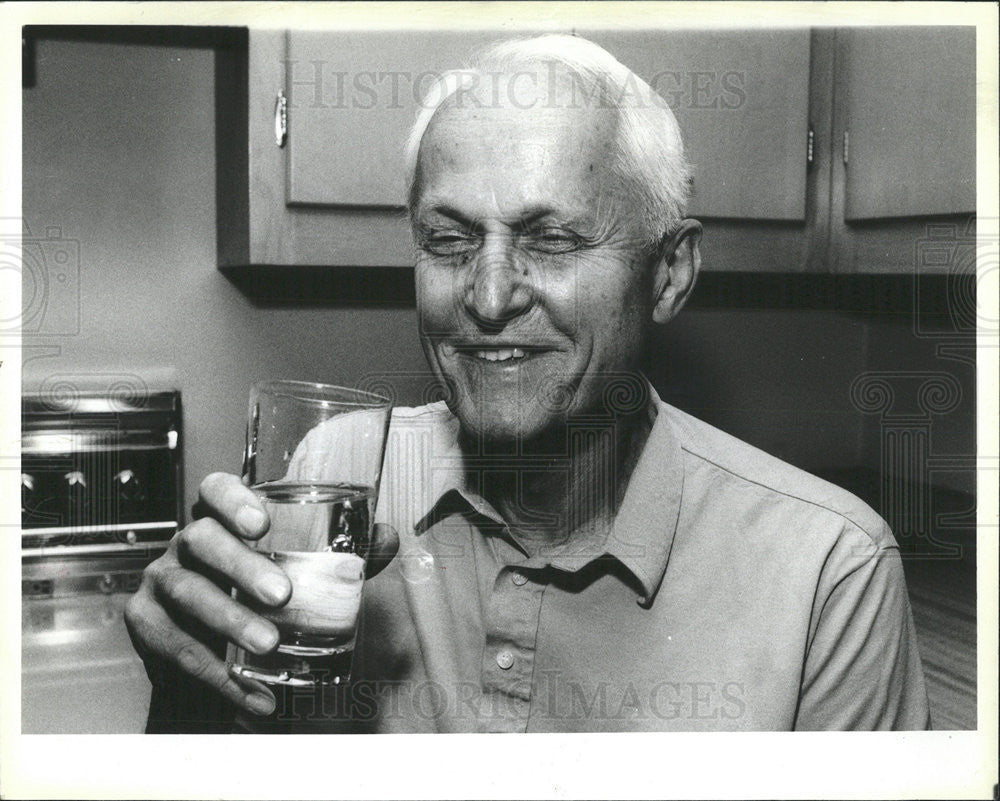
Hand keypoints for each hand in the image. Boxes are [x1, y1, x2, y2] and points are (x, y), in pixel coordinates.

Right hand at [124, 472, 398, 716]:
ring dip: (230, 621)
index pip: (213, 489)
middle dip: (240, 565)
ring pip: (187, 593)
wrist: (204, 648)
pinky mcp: (146, 624)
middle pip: (202, 539)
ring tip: (270, 645)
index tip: (260, 521)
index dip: (232, 498)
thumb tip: (387, 536)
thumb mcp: (299, 570)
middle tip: (281, 595)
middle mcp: (185, 543)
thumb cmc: (255, 594)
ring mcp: (159, 581)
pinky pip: (178, 648)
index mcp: (220, 520)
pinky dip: (219, 675)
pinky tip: (252, 692)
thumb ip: (341, 553)